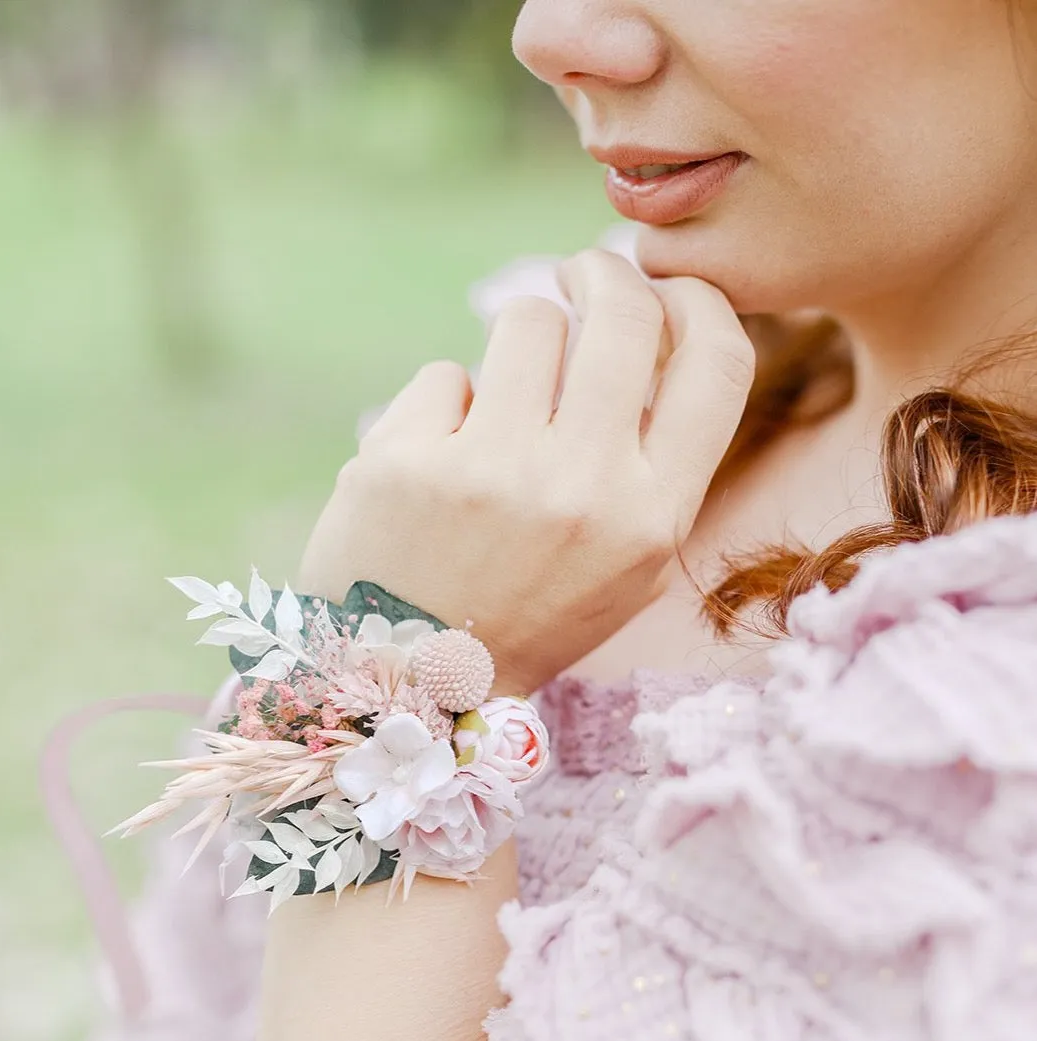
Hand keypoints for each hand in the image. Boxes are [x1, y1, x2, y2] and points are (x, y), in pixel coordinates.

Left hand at [298, 250, 755, 695]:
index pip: (719, 362)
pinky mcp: (402, 460)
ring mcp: (488, 470)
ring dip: (518, 345)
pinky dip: (443, 408)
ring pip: (527, 321)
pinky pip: (444, 375)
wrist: (411, 684)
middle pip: (623, 312)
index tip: (668, 287)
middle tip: (582, 273)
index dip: (700, 301)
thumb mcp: (627, 564)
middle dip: (604, 273)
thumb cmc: (530, 614)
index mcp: (652, 518)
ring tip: (500, 403)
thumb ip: (656, 462)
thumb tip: (658, 331)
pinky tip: (436, 464)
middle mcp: (581, 487)